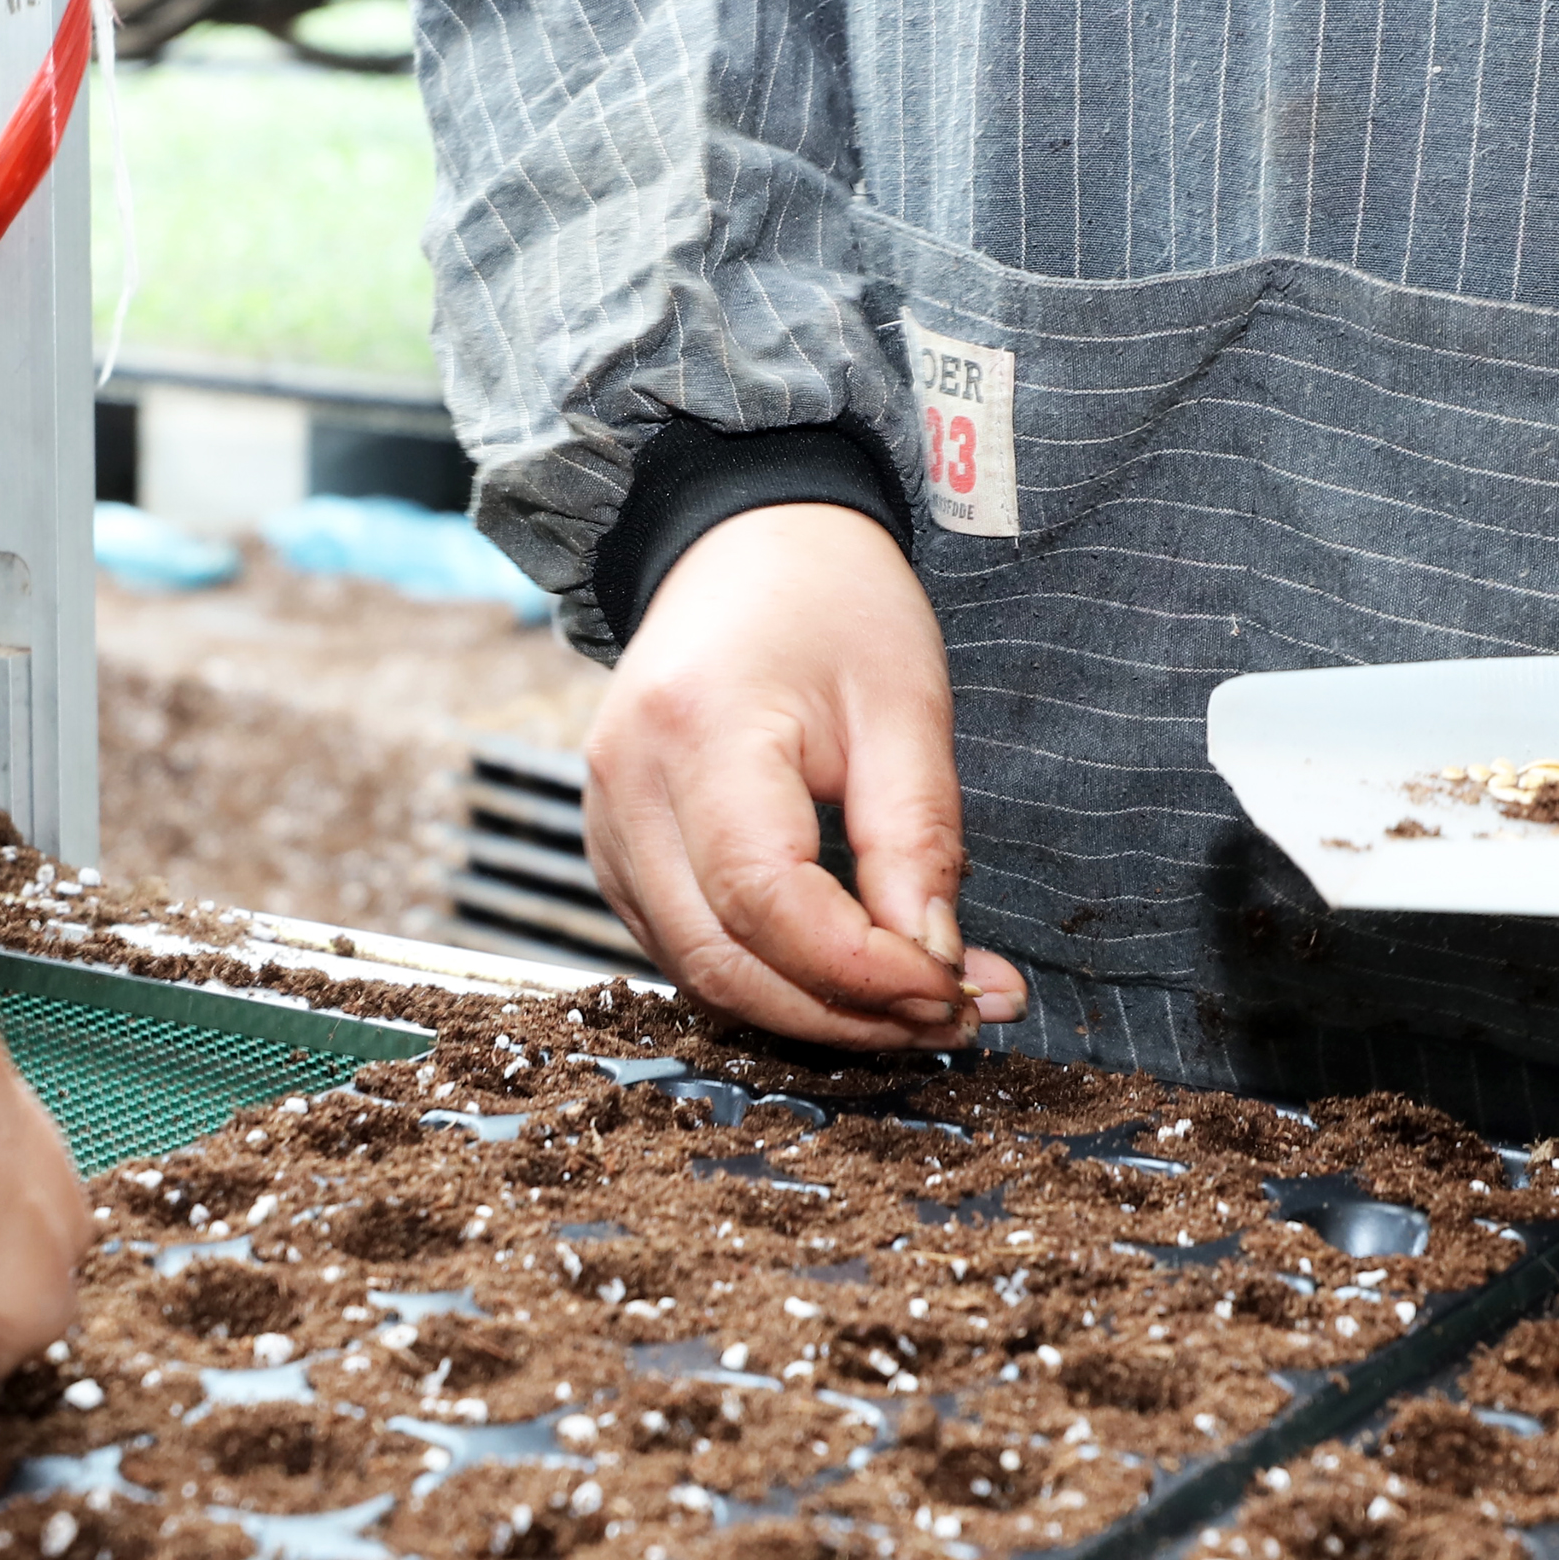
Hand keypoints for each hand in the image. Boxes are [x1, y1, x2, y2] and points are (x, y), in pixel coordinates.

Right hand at [586, 502, 1028, 1047]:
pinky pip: (683, 948)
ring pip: (697, 972)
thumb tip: (933, 962)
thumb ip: (917, 839)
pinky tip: (845, 975)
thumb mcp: (906, 706)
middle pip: (722, 960)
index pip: (766, 900)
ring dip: (808, 1010)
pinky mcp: (615, 850)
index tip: (953, 986)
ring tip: (913, 1003)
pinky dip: (766, 979)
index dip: (861, 970)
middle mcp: (627, 786)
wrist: (746, 544)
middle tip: (951, 1015)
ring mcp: (605, 823)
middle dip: (843, 1013)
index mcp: (700, 730)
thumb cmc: (832, 602)